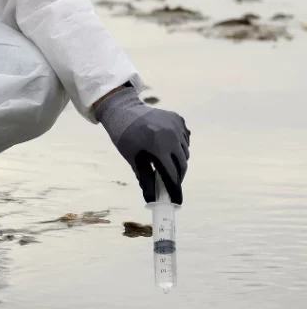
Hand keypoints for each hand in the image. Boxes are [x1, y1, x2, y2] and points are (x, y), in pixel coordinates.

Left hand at [95, 86, 189, 203]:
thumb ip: (144, 177)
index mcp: (158, 145)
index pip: (172, 171)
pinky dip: (179, 143)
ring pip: (185, 150)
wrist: (122, 110)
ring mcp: (176, 124)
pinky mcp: (178, 118)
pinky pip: (184, 137)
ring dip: (178, 158)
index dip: (174, 185)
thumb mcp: (132, 158)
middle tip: (172, 179)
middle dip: (178, 174)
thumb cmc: (124, 136)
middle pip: (182, 162)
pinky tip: (168, 144)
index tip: (175, 195)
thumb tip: (151, 199)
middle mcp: (171, 134)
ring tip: (167, 160)